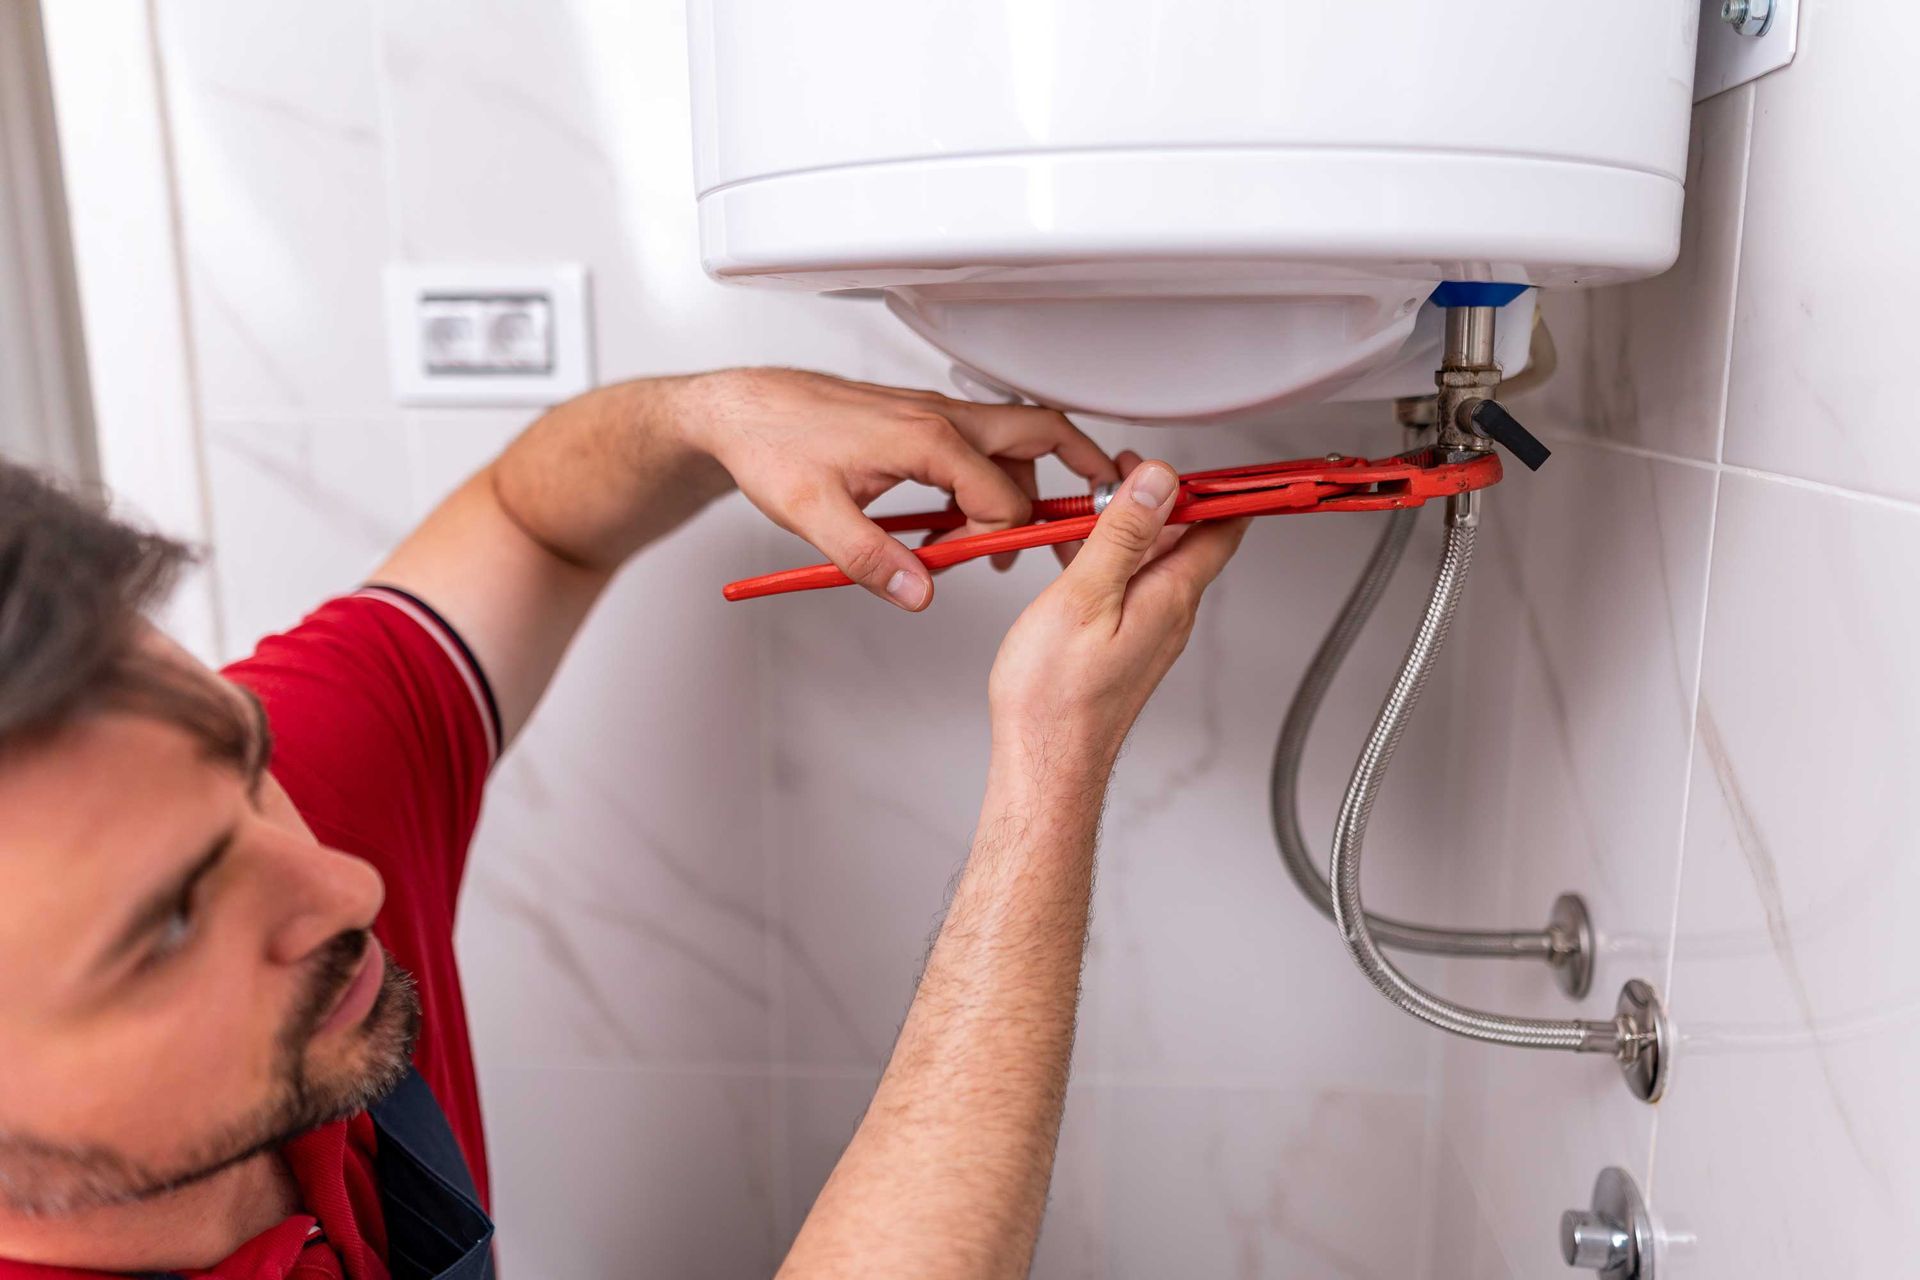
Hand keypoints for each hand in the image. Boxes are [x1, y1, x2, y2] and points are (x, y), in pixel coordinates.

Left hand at [674, 368, 1119, 609]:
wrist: (742, 410)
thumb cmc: (773, 445)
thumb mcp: (814, 515)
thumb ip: (872, 559)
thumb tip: (919, 593)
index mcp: (925, 438)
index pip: (1000, 497)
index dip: (1001, 539)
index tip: (986, 565)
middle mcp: (938, 418)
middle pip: (1040, 434)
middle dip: (1079, 470)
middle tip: (1102, 508)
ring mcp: (932, 415)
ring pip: (1012, 441)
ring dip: (1026, 486)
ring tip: (1013, 537)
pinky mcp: (919, 421)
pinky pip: (979, 446)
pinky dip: (993, 478)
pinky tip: (964, 519)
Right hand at [988, 460, 1247, 778]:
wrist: (1045, 762)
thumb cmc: (1057, 698)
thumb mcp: (1085, 596)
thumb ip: (1124, 535)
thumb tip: (1160, 482)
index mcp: (1171, 595)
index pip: (1221, 526)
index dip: (1218, 484)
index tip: (1205, 456)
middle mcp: (1171, 613)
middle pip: (1186, 537)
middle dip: (1159, 495)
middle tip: (1121, 468)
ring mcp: (1150, 630)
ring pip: (1154, 560)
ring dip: (1130, 525)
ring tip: (1091, 503)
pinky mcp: (1127, 644)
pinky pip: (1130, 584)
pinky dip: (1110, 557)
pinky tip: (1074, 553)